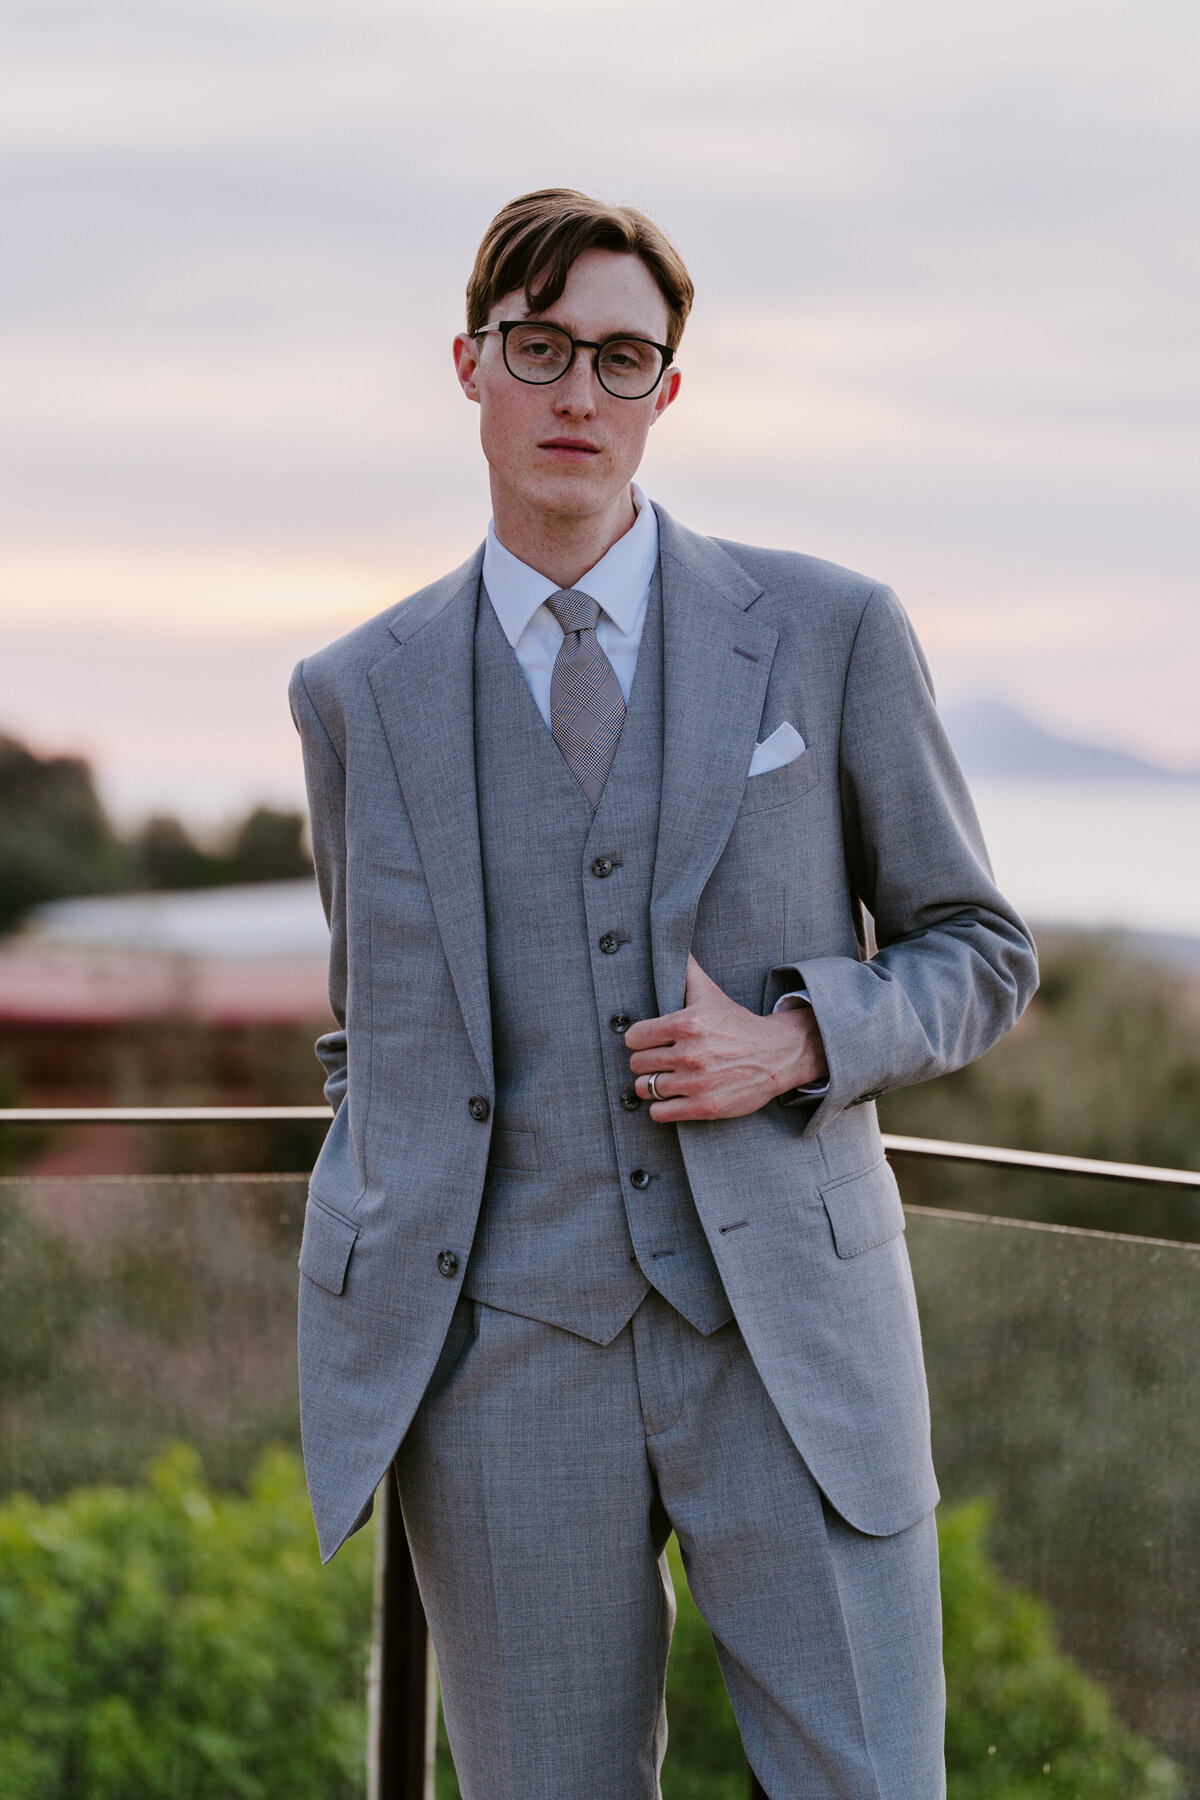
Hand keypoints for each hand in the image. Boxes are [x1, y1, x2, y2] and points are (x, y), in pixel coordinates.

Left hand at [626, 955, 828, 1122]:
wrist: (776, 1054)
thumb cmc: (736, 1023)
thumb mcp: (709, 993)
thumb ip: (685, 969)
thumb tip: (670, 941)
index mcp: (686, 1024)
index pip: (634, 1037)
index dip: (641, 1039)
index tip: (653, 1041)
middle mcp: (690, 1054)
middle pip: (637, 1064)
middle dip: (647, 1062)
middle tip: (662, 1060)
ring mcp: (696, 1083)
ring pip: (646, 1089)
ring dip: (653, 1086)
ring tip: (667, 1079)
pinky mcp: (704, 1107)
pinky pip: (660, 1113)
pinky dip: (662, 1108)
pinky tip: (674, 1098)